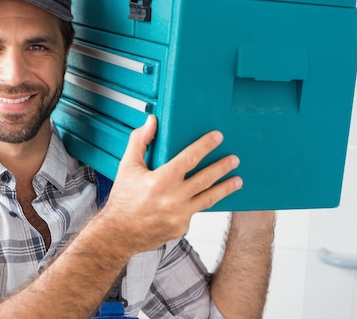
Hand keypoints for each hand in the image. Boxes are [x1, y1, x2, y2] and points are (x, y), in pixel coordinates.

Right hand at [100, 115, 242, 255]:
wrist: (119, 233)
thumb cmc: (123, 198)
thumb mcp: (127, 166)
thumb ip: (140, 141)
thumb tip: (152, 122)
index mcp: (160, 180)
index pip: (189, 158)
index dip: (205, 146)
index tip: (217, 137)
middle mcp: (173, 199)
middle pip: (206, 178)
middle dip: (222, 167)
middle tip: (234, 159)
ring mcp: (179, 216)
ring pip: (209, 198)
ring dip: (225, 188)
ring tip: (237, 180)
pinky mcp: (181, 228)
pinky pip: (195, 212)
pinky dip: (199, 203)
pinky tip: (207, 197)